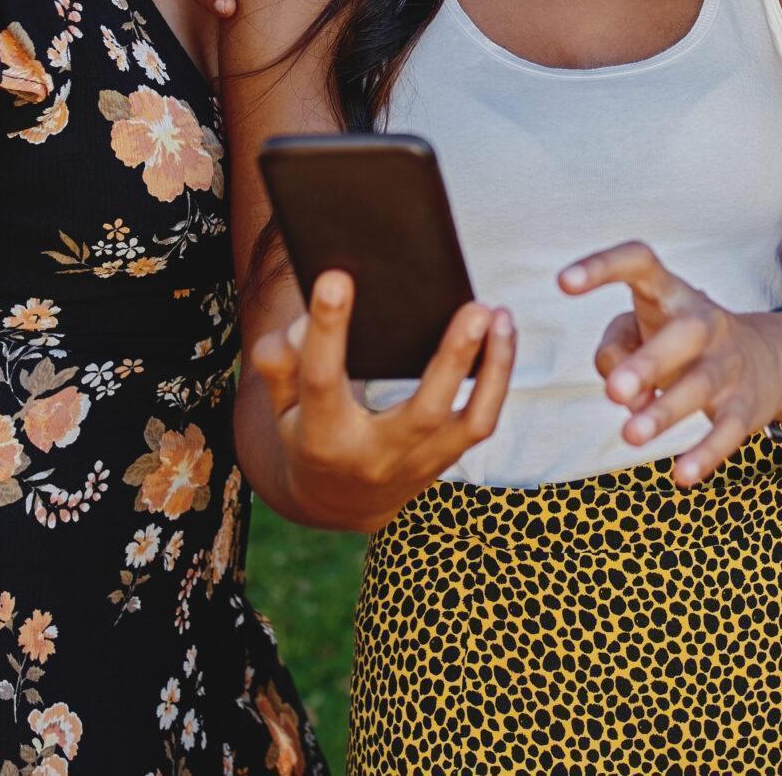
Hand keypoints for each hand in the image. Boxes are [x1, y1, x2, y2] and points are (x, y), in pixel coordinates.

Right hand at [249, 271, 513, 531]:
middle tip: (474, 308)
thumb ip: (278, 362)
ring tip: (497, 313)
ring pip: (468, 420)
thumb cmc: (307, 434)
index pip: (322, 381)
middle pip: (422, 411)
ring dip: (492, 366)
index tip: (335, 278)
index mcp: (322, 437)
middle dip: (452, 357)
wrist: (339, 503)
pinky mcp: (445, 458)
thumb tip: (303, 321)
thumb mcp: (280, 406)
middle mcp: (375, 455)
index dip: (327, 330)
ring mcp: (417, 462)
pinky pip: (482, 420)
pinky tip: (503, 334)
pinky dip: (497, 377)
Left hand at [560, 241, 781, 486]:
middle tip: (613, 392)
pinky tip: (682, 477)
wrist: (772, 357)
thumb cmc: (680, 340)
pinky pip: (728, 430)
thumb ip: (614, 350)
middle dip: (649, 362)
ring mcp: (728, 364)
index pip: (640, 262)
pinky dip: (706, 454)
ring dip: (666, 411)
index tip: (562, 282)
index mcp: (672, 293)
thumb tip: (623, 396)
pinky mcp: (746, 406)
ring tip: (631, 436)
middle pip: (682, 333)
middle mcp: (705, 322)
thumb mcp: (644, 329)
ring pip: (700, 385)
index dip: (602, 267)